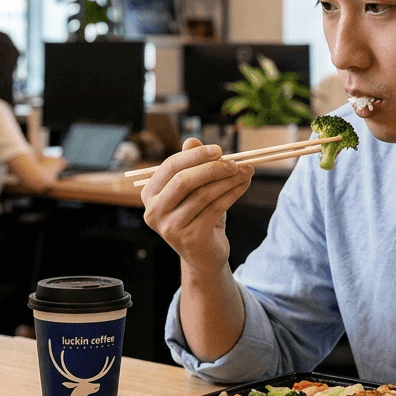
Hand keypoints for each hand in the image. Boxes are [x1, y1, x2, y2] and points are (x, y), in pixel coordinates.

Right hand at [140, 138, 253, 271]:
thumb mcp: (194, 190)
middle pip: (184, 180)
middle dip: (213, 168)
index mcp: (150, 194)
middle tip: (235, 162)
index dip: (196, 155)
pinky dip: (233, 194)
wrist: (204, 255)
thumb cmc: (197, 216)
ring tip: (246, 171)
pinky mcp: (190, 238)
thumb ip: (191, 165)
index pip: (171, 166)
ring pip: (203, 194)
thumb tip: (192, 141)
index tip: (219, 149)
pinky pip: (215, 208)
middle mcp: (154, 212)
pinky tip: (244, 185)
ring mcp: (170, 227)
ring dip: (228, 180)